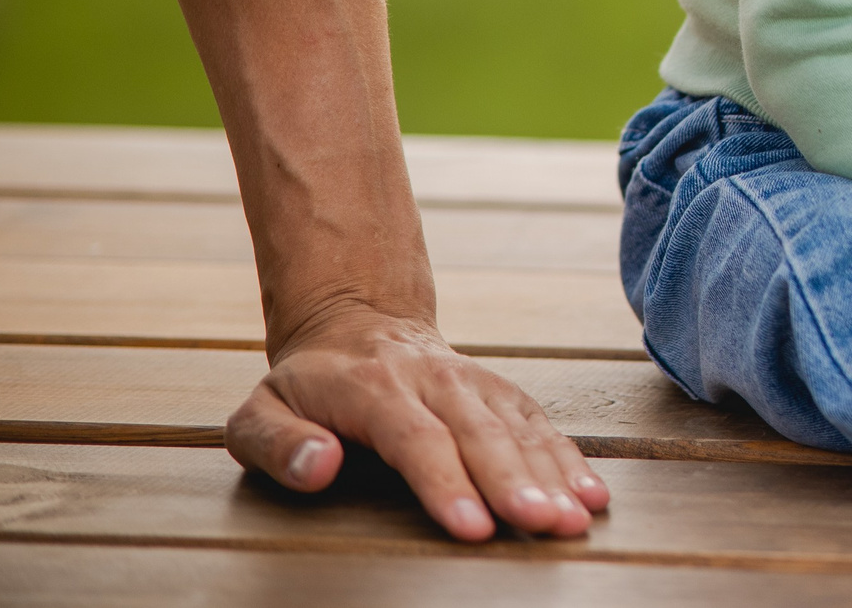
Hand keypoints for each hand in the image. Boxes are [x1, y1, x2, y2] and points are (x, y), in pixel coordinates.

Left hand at [225, 302, 609, 539]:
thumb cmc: (306, 388)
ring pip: (519, 427)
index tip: (473, 527)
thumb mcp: (259, 411)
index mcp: (374, 387)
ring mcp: (475, 383)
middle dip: (514, 481)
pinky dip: (570, 458)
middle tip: (543, 524)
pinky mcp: (501, 393)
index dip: (446, 482)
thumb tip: (318, 467)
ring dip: (553, 473)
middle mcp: (436, 379)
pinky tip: (592, 495)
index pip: (416, 437)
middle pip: (481, 433)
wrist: (357, 323)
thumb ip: (278, 443)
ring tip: (576, 518)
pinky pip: (540, 424)